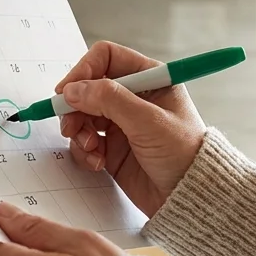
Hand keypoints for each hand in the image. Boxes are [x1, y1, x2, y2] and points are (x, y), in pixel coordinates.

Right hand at [57, 41, 208, 216]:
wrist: (188, 197)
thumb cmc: (183, 154)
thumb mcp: (148, 122)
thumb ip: (109, 100)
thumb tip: (72, 90)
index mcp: (149, 79)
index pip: (106, 58)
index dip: (83, 71)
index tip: (67, 92)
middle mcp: (133, 97)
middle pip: (87, 88)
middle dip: (75, 107)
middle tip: (71, 126)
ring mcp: (121, 123)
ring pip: (82, 115)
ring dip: (79, 131)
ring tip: (91, 148)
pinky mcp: (112, 147)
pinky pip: (85, 141)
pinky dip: (85, 151)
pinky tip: (98, 163)